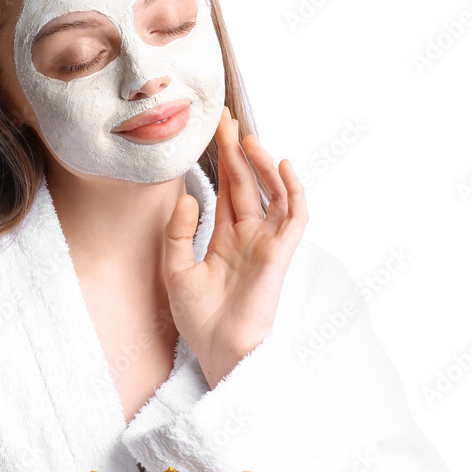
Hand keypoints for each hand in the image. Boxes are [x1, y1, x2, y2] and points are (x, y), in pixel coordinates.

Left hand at [164, 106, 307, 388]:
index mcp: (225, 239)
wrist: (216, 351)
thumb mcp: (177, 269)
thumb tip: (188, 196)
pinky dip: (292, 190)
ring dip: (262, 164)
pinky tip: (281, 165)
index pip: (227, 191)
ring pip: (272, 193)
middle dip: (237, 152)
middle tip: (225, 120)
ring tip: (247, 137)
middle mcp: (248, 237)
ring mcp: (266, 244)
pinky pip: (295, 216)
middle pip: (247, 184)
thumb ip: (180, 232)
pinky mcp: (280, 254)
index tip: (213, 130)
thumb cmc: (199, 319)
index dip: (222, 161)